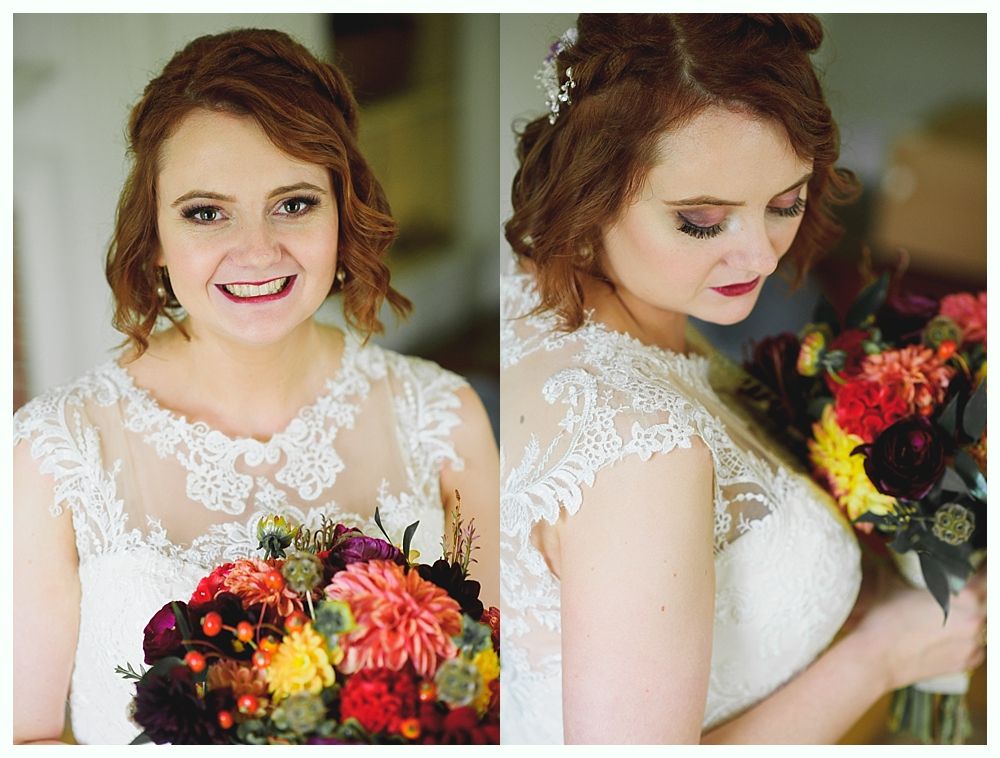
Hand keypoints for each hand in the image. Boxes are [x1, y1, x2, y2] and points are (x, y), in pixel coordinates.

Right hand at [852, 565, 985, 692]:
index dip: (984, 566)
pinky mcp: (966, 663)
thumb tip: (900, 550)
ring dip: (978, 613)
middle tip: (965, 586)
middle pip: (991, 600)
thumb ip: (903, 563)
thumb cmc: (883, 619)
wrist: (875, 659)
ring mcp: (974, 645)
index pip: (990, 576)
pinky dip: (973, 636)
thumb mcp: (893, 581)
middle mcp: (977, 622)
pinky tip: (955, 630)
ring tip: (958, 608)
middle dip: (981, 590)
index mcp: (967, 599)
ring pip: (987, 624)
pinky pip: (981, 645)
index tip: (977, 562)